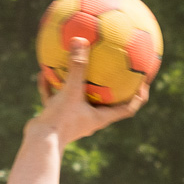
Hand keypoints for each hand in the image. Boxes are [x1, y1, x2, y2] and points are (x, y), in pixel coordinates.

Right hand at [30, 37, 149, 145]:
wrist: (38, 143)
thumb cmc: (60, 121)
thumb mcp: (71, 91)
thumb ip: (77, 67)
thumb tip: (81, 39)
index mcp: (101, 117)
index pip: (128, 108)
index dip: (139, 95)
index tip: (144, 80)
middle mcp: (89, 119)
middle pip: (106, 102)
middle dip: (110, 86)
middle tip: (115, 67)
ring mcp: (72, 119)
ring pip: (78, 99)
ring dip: (78, 84)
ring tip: (77, 65)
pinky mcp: (56, 118)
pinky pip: (56, 99)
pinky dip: (52, 87)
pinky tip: (44, 72)